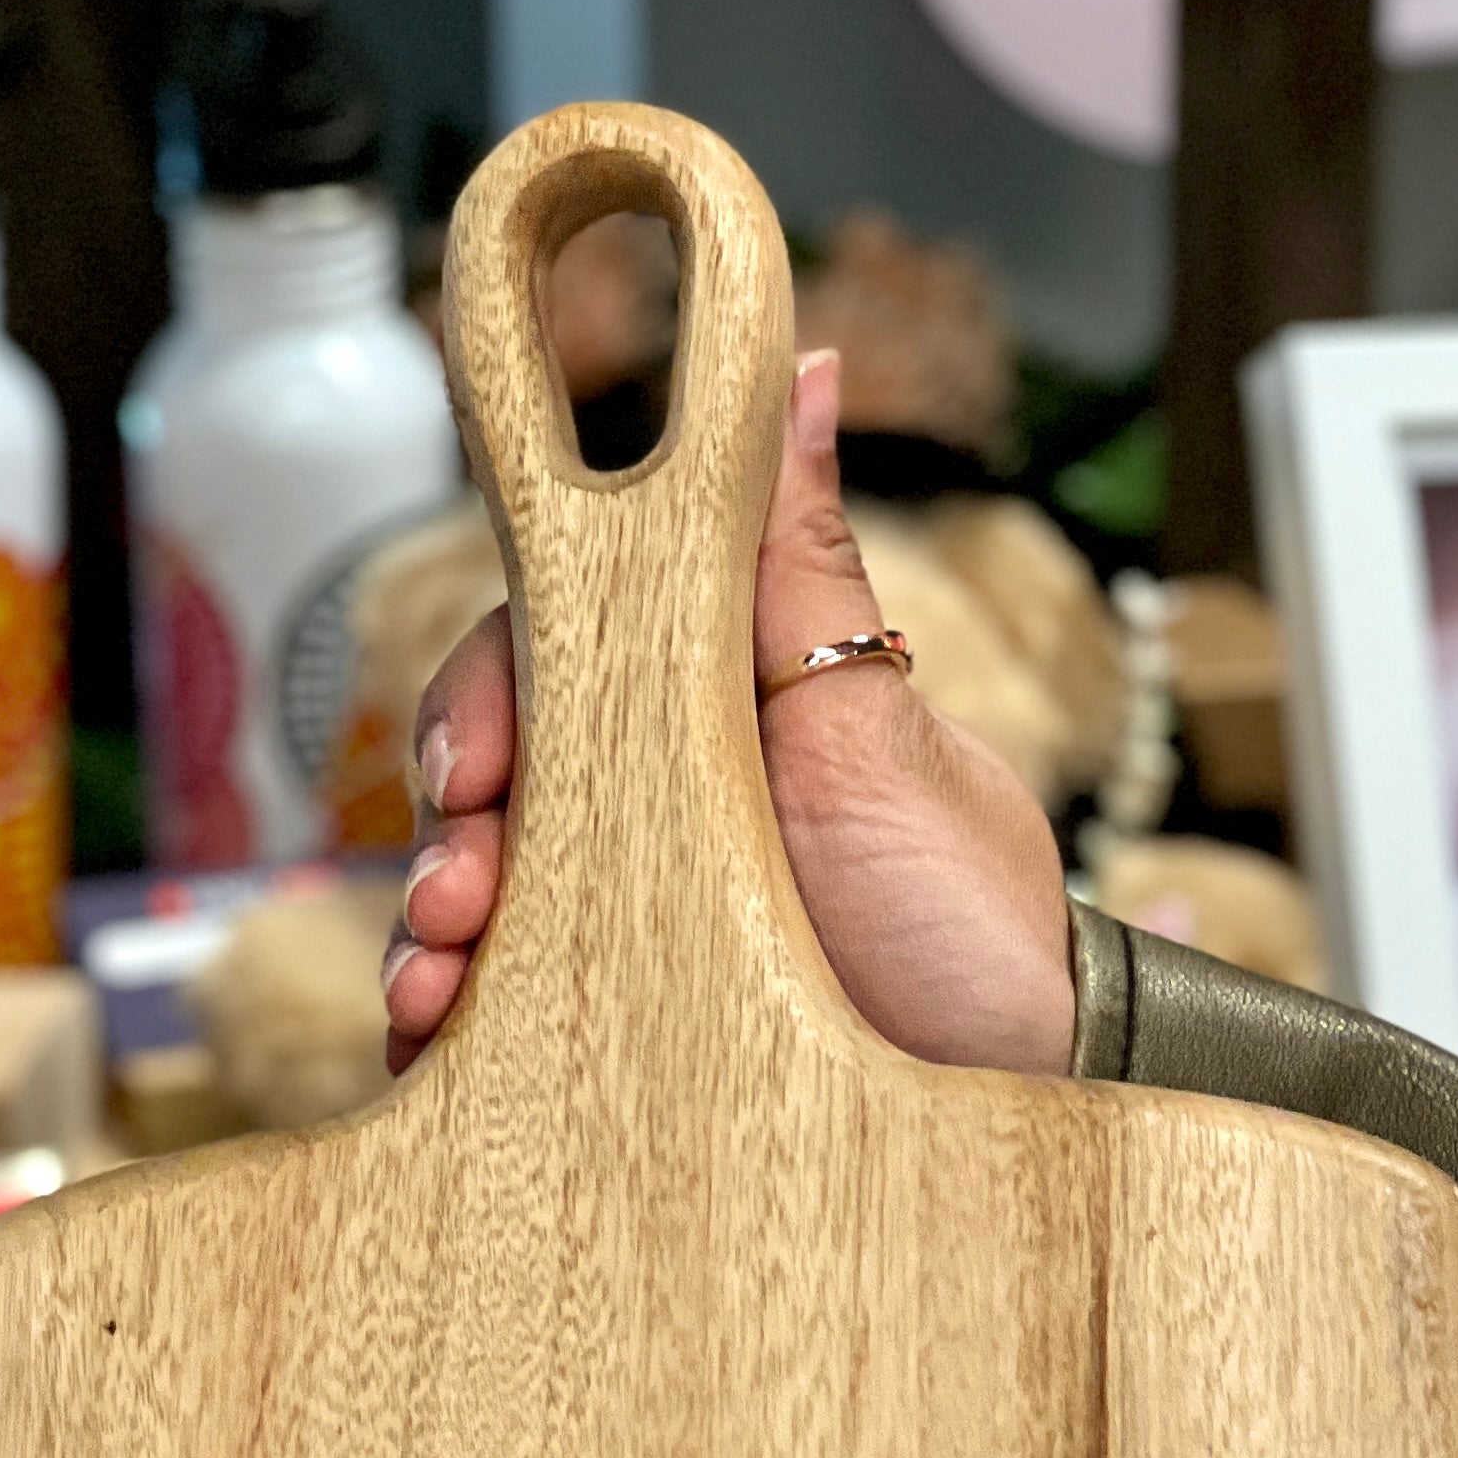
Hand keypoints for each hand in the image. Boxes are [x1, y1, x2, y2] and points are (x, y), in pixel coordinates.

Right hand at [388, 348, 1078, 1081]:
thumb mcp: (873, 733)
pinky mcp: (631, 1039)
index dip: (486, 705)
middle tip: (456, 906)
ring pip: (488, 907)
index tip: (474, 774)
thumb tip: (805, 365)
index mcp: (710, 709)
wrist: (1025, 1092)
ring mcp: (641, 925)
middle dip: (452, 841)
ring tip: (434, 999)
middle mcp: (665, 805)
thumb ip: (803, 564)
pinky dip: (460, 1034)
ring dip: (432, 943)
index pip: (549, 658)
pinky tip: (437, 1054)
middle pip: (500, 788)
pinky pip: (515, 1026)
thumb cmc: (970, 914)